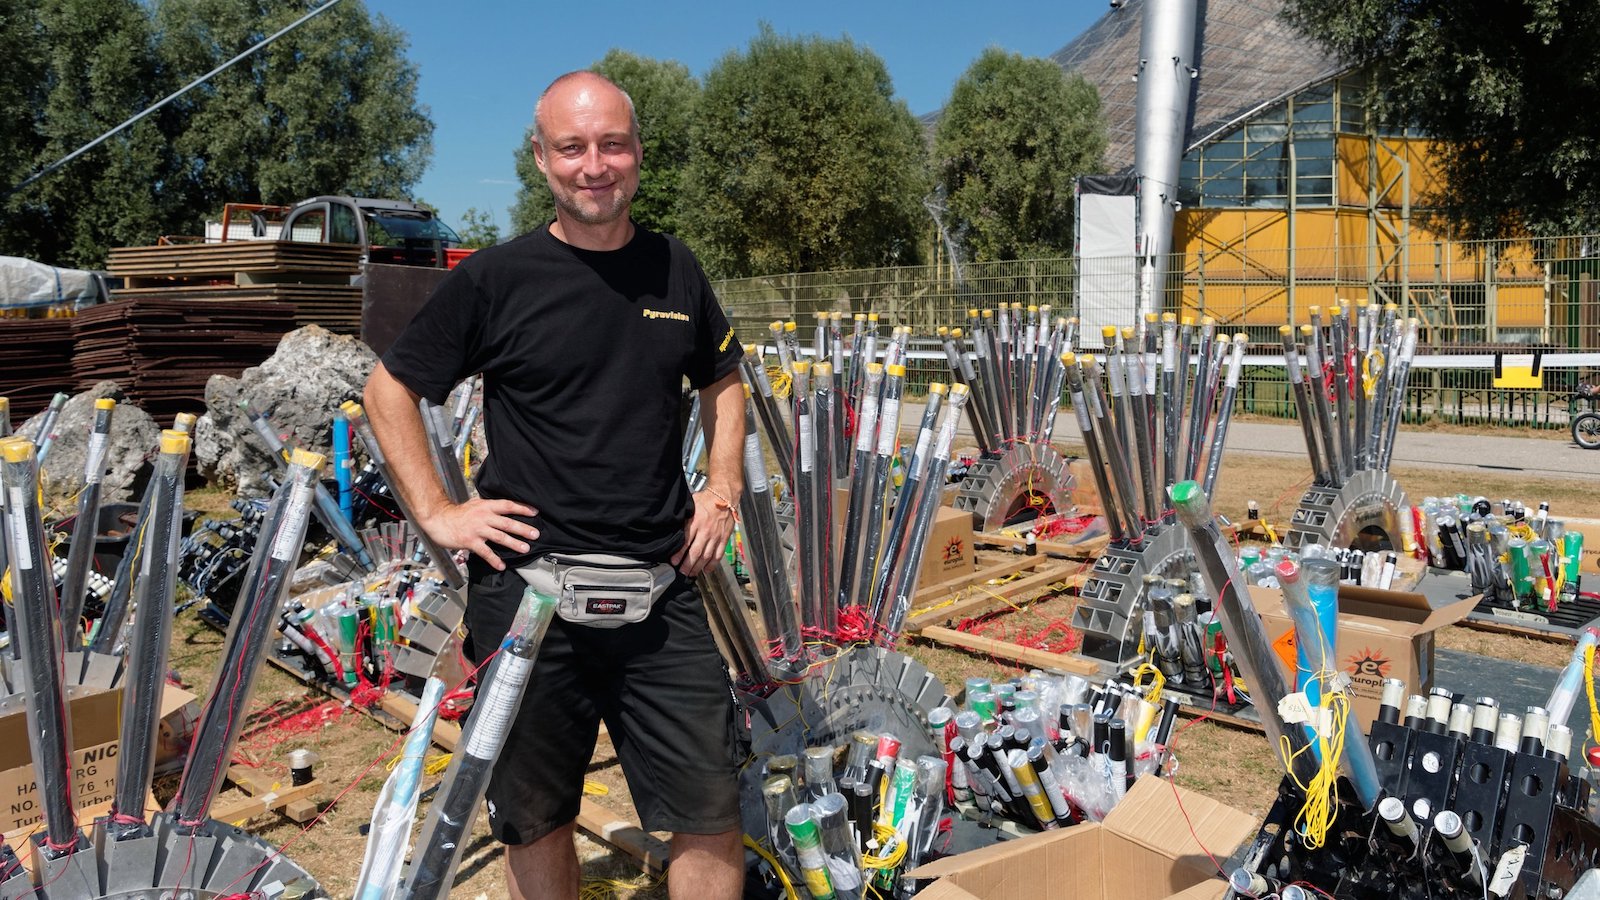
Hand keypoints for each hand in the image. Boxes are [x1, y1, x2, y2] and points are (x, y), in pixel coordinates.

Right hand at [420, 498, 538, 570]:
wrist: (438, 519)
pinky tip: (501, 565)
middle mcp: (483, 517)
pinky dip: (494, 560)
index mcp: (486, 506)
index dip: (522, 508)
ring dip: (514, 543)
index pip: (507, 505)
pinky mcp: (470, 541)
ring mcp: (477, 530)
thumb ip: (488, 506)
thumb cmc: (457, 513)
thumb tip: (503, 507)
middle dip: (523, 528)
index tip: (535, 512)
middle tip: (535, 534)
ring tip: (525, 549)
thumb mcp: (474, 504)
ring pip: (499, 537)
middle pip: (507, 522)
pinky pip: (485, 552)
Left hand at [671, 488, 737, 576]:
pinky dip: (713, 564)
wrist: (725, 496)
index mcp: (696, 523)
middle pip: (696, 552)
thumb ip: (684, 519)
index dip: (679, 554)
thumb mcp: (691, 506)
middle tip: (682, 572)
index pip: (686, 542)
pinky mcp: (724, 538)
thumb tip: (674, 529)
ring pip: (706, 556)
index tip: (674, 562)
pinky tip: (707, 570)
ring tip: (692, 573)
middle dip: (688, 565)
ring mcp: (716, 536)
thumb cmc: (706, 500)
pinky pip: (718, 554)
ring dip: (698, 567)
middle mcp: (706, 531)